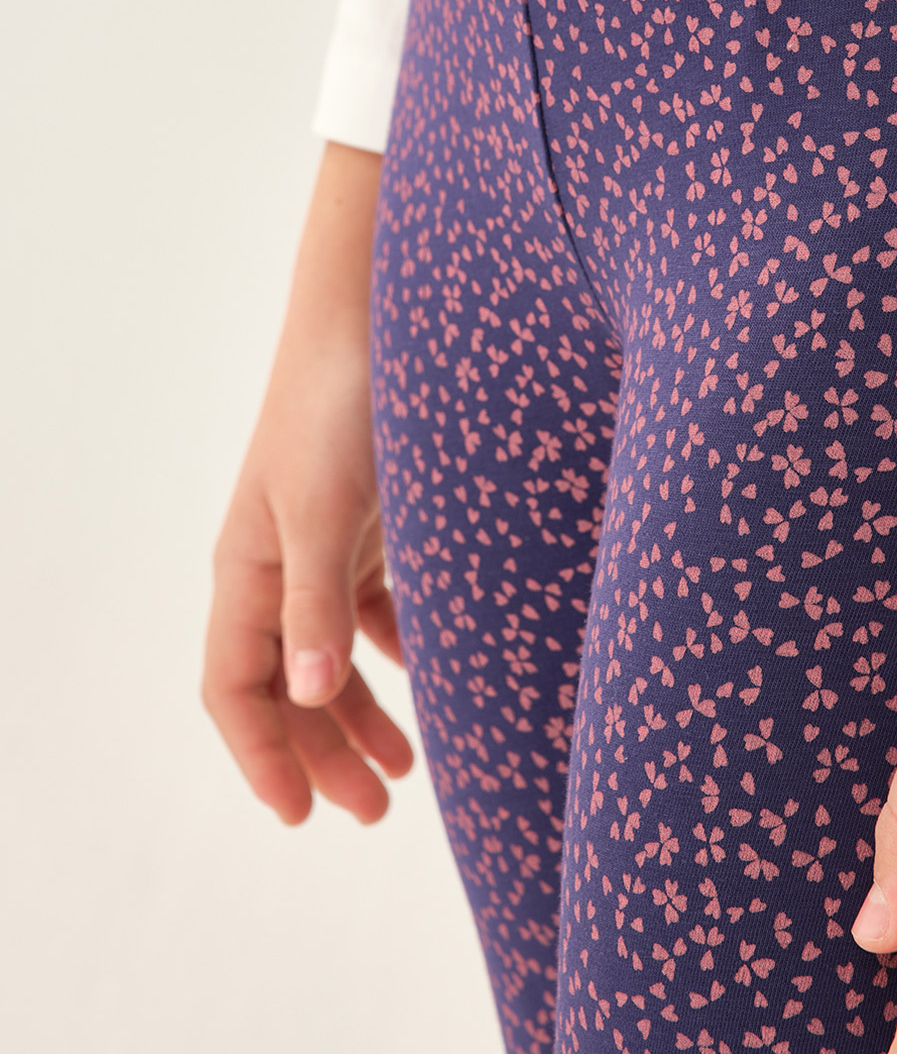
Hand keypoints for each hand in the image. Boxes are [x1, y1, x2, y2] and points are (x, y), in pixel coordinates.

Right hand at [202, 142, 411, 824]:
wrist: (379, 312)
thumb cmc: (341, 405)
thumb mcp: (326, 508)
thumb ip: (317, 603)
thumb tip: (309, 695)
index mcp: (247, 567)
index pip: (234, 686)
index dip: (263, 755)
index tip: (303, 815)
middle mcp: (279, 563)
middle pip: (286, 684)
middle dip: (322, 752)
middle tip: (375, 813)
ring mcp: (327, 543)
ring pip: (331, 655)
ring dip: (360, 714)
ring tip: (404, 773)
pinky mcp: (375, 522)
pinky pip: (373, 611)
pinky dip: (397, 654)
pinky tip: (431, 680)